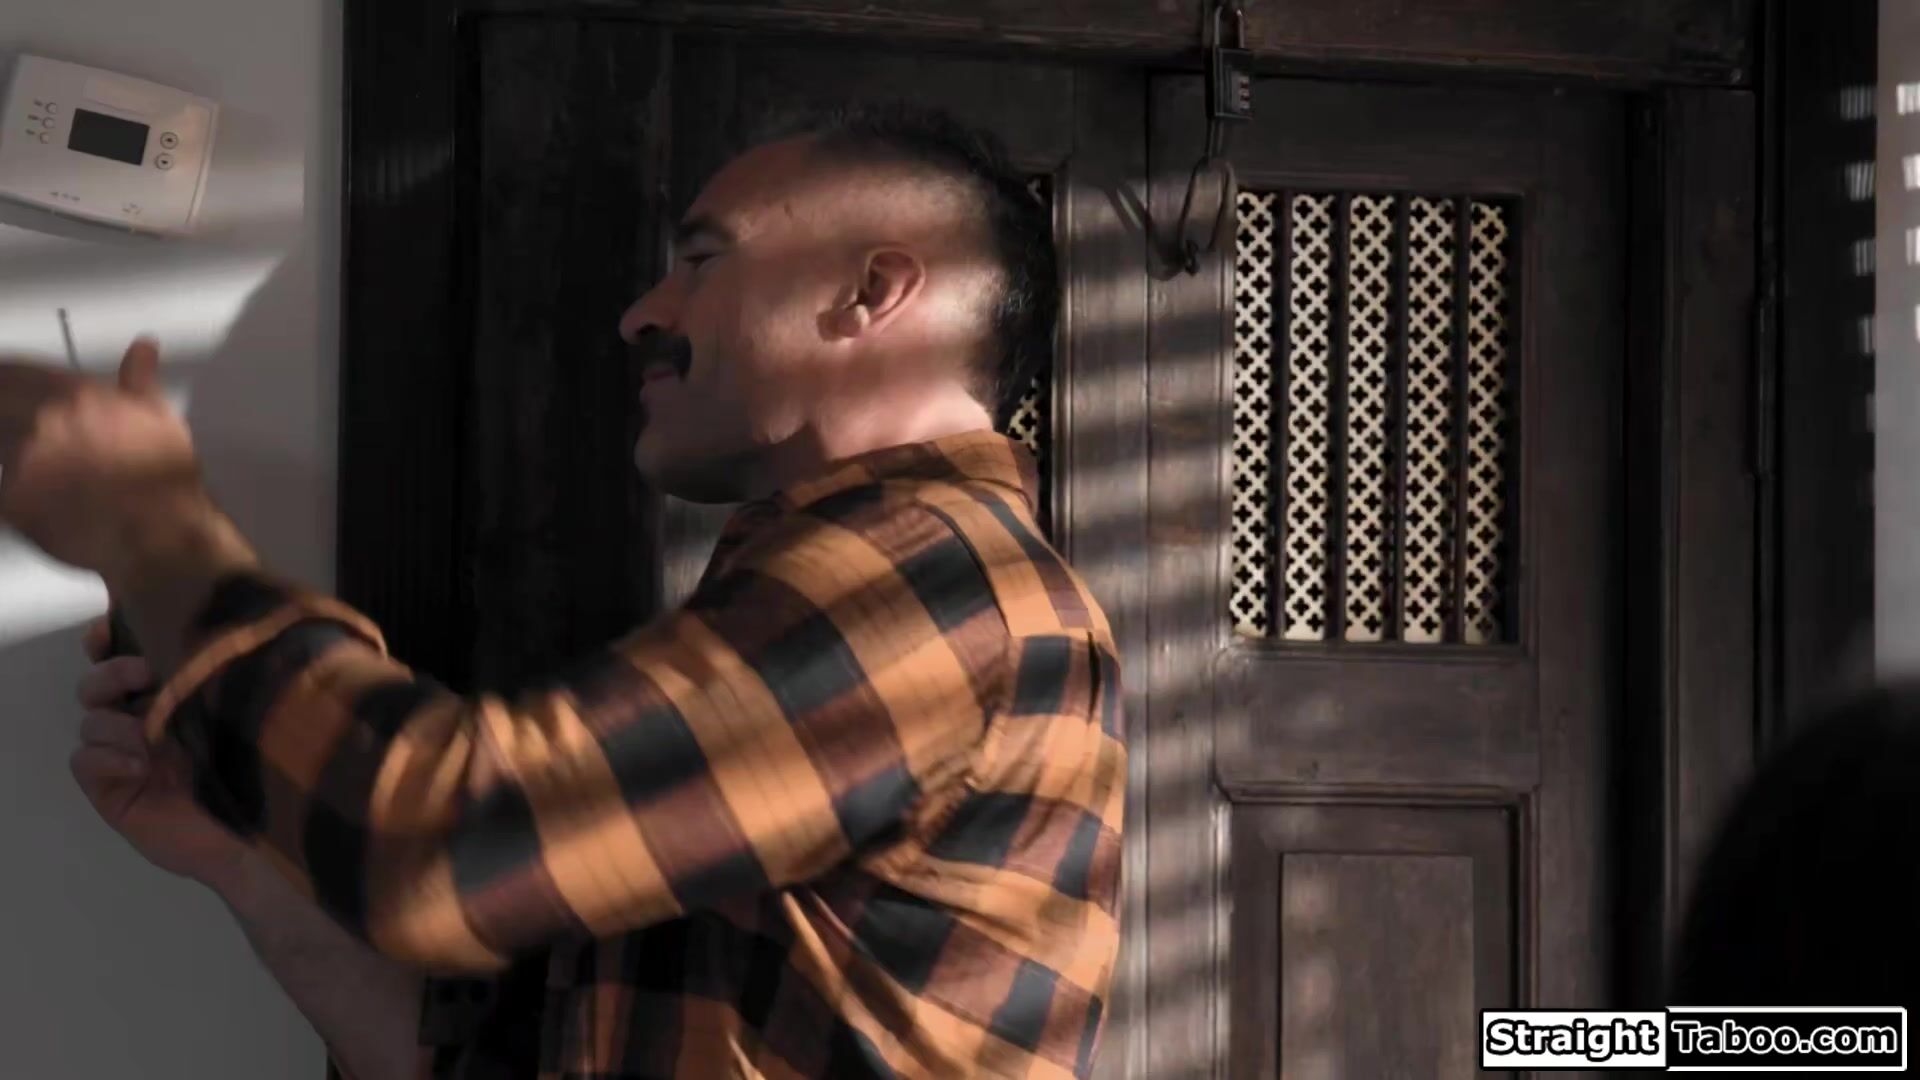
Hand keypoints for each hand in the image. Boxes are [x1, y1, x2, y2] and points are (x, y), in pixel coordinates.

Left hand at [0, 338, 212, 577]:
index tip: (6, 390)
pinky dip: (13, 496)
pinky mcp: (12, 504)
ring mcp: (20, 464)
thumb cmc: (166, 473)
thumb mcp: (159, 418)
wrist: (164, 534)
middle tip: (24, 435)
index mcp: (71, 394)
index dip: (2, 379)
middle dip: (5, 418)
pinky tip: (43, 504)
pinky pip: (1, 492)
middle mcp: (38, 422)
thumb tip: (144, 344)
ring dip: (9, 455)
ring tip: (46, 473)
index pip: (7, 372)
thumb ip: (138, 380)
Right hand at [71, 615, 248, 886]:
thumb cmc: (258, 769)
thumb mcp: (246, 713)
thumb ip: (226, 678)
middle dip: (113, 672)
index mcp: (173, 696)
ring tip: (153, 739)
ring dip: (116, 723)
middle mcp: (143, 720)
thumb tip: (222, 630)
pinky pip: (84, 760)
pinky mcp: (111, 789)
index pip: (126, 659)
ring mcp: (124, 755)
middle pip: (97, 683)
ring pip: (90, 719)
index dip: (110, 639)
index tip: (112, 629)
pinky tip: (140, 766)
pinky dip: (106, 757)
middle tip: (146, 673)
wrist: (254, 834)